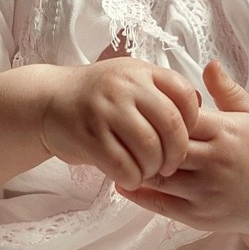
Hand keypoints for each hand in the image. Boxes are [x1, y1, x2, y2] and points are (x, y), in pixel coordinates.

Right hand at [39, 57, 201, 189]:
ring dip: (153, 168)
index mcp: (141, 71)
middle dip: (177, 153)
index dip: (192, 121)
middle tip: (170, 165)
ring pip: (149, 148)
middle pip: (171, 125)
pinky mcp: (89, 136)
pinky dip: (132, 177)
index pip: (184, 94)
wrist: (48, 102)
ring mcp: (105, 110)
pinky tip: (129, 177)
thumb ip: (161, 90)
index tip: (186, 138)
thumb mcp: (129, 79)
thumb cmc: (97, 96)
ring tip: (148, 171)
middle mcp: (125, 86)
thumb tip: (200, 106)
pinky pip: (123, 165)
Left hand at [121, 63, 248, 234]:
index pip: (181, 118)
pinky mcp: (199, 215)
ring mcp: (205, 192)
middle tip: (123, 132)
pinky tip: (124, 181)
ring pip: (159, 178)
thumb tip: (210, 62)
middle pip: (165, 148)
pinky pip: (161, 205)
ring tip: (120, 155)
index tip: (143, 109)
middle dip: (144, 141)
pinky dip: (139, 194)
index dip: (159, 114)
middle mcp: (214, 162)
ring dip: (138, 166)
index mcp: (224, 132)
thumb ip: (226, 90)